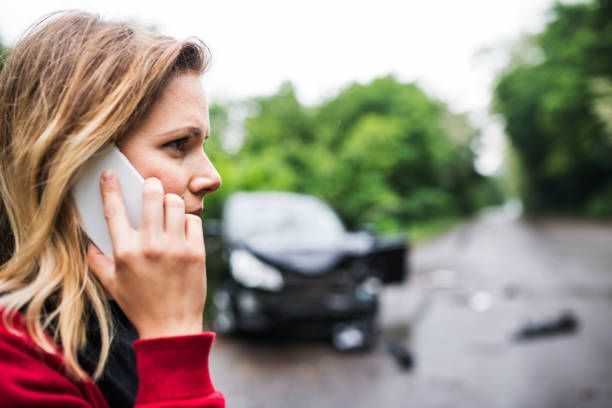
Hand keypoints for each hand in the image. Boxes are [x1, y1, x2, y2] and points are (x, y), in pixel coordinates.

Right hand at [87, 170, 205, 338]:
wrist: (172, 327)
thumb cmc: (140, 305)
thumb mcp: (111, 285)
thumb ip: (97, 261)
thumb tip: (90, 240)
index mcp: (125, 252)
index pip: (114, 210)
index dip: (110, 188)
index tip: (110, 174)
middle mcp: (150, 246)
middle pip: (152, 195)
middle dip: (151, 185)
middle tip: (151, 186)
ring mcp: (176, 247)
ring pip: (175, 203)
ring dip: (170, 202)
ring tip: (168, 209)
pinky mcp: (196, 252)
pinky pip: (193, 220)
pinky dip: (187, 221)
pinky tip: (182, 230)